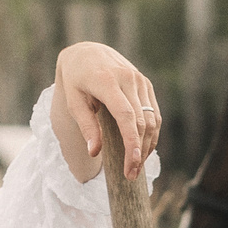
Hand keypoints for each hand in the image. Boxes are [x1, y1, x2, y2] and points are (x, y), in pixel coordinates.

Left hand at [53, 42, 160, 181]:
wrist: (86, 53)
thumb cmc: (76, 81)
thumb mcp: (73, 102)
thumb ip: (86, 126)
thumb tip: (94, 152)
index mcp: (107, 82)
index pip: (126, 116)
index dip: (131, 142)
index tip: (131, 164)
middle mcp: (128, 79)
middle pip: (141, 122)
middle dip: (138, 151)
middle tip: (130, 175)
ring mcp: (140, 80)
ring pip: (152, 119)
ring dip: (147, 145)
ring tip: (136, 166)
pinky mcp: (146, 84)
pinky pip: (154, 113)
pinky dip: (151, 133)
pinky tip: (143, 149)